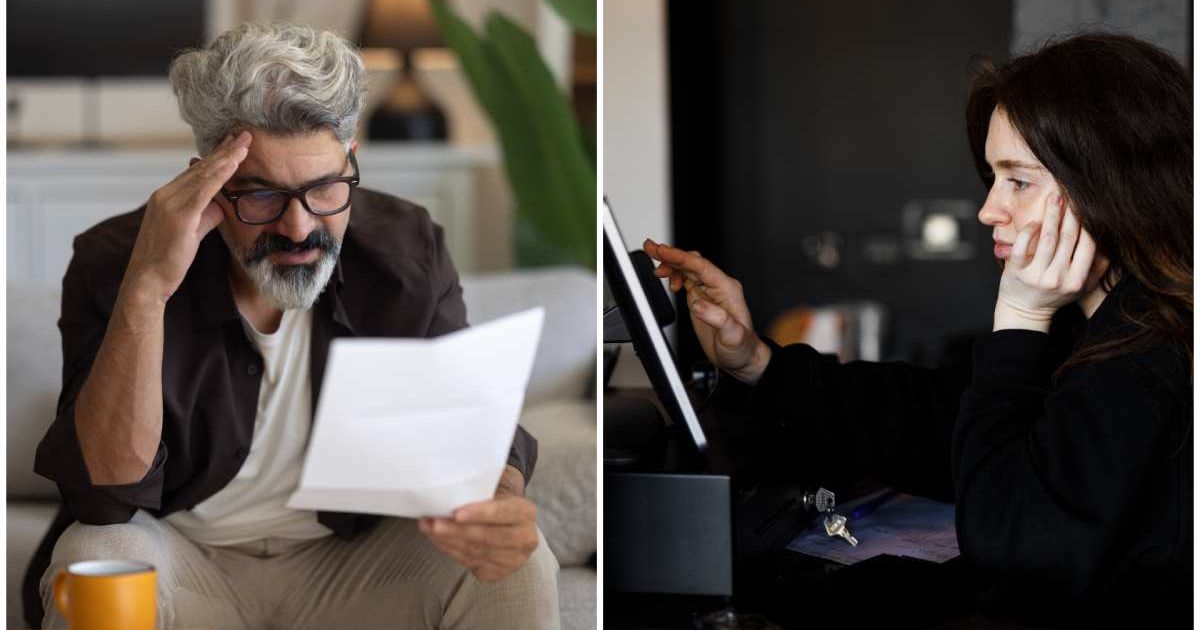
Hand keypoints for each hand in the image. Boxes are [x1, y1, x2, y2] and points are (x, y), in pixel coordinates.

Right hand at [124, 131, 250, 303]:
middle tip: (244, 133)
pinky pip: (204, 190)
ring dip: (226, 157)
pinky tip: (234, 164)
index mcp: (166, 196)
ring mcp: (171, 204)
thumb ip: (205, 215)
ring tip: (244, 143)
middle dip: (224, 150)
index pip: (195, 171)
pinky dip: (220, 175)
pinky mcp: (179, 216)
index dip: (216, 156)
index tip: (233, 143)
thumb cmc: (168, 260)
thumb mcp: (191, 232)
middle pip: (201, 167)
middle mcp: (166, 194)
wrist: (147, 280)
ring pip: (204, 174)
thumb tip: (221, 204)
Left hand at [420, 466, 538, 581]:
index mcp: (526, 512)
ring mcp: (513, 559)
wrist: (507, 524)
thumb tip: (447, 491)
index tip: (456, 513)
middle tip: (433, 523)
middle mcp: (525, 538)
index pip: (502, 513)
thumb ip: (478, 492)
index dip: (479, 513)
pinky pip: (470, 562)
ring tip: (428, 529)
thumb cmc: (496, 503)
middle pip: (487, 536)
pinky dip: (451, 551)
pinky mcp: (498, 572)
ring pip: (475, 551)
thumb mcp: (495, 492)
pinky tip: (439, 540)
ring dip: (448, 541)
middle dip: (457, 531)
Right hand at [643, 239, 770, 383]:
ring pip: (687, 268)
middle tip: (651, 248)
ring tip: (655, 268)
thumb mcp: (733, 336)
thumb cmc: (741, 347)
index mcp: (727, 289)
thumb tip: (697, 303)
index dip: (681, 257)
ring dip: (670, 263)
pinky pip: (686, 278)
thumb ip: (717, 318)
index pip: (701, 267)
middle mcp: (718, 286)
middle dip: (671, 254)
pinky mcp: (700, 297)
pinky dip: (674, 275)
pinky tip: (667, 280)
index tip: (663, 252)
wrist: (741, 357)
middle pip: (692, 262)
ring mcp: (708, 291)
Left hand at [994, 193, 1107, 331]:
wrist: (1024, 312)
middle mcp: (1057, 278)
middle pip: (1068, 238)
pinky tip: (1035, 221)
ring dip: (1051, 214)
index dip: (1088, 223)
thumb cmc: (1055, 294)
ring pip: (1047, 238)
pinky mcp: (1015, 272)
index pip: (1087, 245)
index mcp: (1076, 280)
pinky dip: (1028, 231)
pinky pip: (1021, 246)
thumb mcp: (1082, 286)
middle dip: (1071, 213)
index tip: (1088, 204)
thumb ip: (1098, 267)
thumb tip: (1111, 240)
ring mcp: (1035, 276)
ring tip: (1055, 197)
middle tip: (1071, 192)